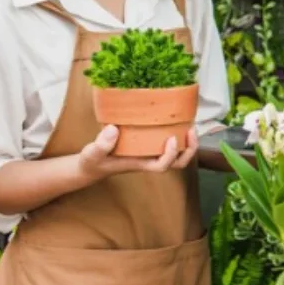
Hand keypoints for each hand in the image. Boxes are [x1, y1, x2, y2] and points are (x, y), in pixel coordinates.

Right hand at [77, 125, 198, 180]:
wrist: (91, 166)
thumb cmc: (93, 162)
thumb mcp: (92, 154)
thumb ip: (101, 144)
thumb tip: (114, 129)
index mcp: (139, 163)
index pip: (162, 166)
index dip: (171, 155)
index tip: (172, 139)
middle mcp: (148, 159)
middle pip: (177, 163)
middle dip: (189, 149)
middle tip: (192, 130)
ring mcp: (149, 153)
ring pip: (176, 154)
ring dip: (187, 141)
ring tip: (189, 123)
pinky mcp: (147, 145)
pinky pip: (166, 142)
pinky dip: (175, 132)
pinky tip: (174, 118)